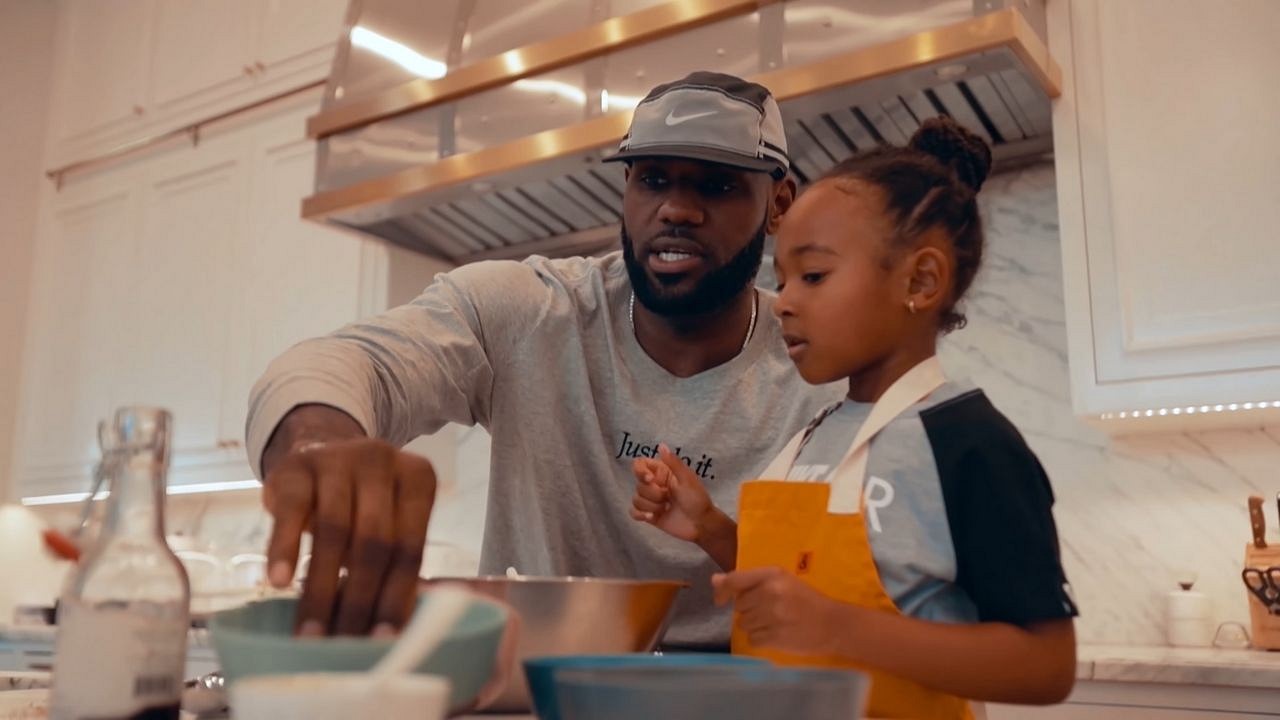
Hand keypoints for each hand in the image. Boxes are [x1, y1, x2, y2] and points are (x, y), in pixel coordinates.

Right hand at [262, 406, 436, 636]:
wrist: (317, 449)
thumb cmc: (360, 503)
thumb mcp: (387, 522)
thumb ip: (392, 565)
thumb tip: (388, 633)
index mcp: (418, 480)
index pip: (410, 548)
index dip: (396, 598)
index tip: (383, 640)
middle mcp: (382, 461)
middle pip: (375, 542)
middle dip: (358, 601)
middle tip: (343, 644)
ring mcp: (338, 459)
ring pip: (334, 532)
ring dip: (321, 589)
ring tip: (310, 633)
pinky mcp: (296, 467)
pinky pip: (291, 512)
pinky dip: (284, 550)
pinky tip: (279, 582)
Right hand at [629, 443, 713, 541]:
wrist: (701, 524)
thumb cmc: (697, 499)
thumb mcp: (687, 479)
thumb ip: (673, 462)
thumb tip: (661, 445)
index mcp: (662, 473)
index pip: (639, 464)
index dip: (640, 472)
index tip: (650, 479)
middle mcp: (654, 485)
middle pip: (638, 485)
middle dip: (653, 494)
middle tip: (668, 498)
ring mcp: (651, 501)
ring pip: (636, 499)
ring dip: (651, 506)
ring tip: (666, 508)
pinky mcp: (649, 515)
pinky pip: (633, 512)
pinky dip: (640, 515)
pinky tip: (652, 517)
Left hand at [712, 567, 846, 655]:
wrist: (833, 624)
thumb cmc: (806, 600)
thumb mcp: (780, 581)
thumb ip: (747, 581)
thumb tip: (714, 581)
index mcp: (772, 575)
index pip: (735, 580)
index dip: (723, 591)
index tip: (721, 600)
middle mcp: (770, 593)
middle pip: (739, 606)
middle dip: (749, 610)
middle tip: (770, 610)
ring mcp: (772, 616)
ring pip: (744, 624)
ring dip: (754, 625)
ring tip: (775, 622)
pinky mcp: (775, 637)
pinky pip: (752, 639)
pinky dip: (761, 639)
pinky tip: (776, 634)